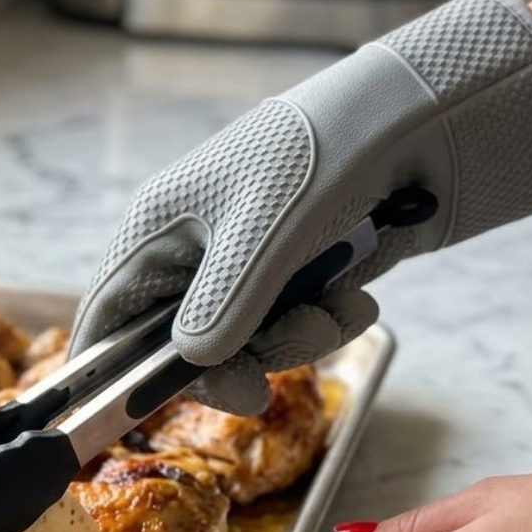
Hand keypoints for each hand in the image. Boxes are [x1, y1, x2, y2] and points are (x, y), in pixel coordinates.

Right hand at [71, 0, 531, 414]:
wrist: (424, 118)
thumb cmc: (324, 152)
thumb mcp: (265, 231)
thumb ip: (223, 304)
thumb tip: (191, 363)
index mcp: (157, 231)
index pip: (107, 316)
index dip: (109, 369)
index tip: (130, 413)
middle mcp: (192, 252)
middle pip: (180, 347)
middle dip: (229, 365)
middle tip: (259, 391)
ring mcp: (244, 266)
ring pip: (246, 343)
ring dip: (293, 341)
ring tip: (338, 312)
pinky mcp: (293, 275)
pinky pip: (293, 325)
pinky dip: (326, 322)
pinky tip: (357, 297)